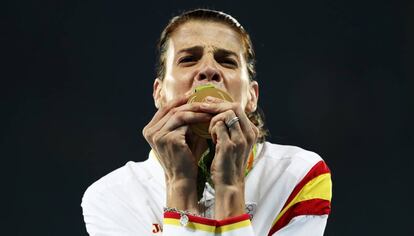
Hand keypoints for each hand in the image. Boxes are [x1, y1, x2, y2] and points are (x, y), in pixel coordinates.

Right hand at [142, 95, 211, 211]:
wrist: (184, 179)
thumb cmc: (186, 158)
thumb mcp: (183, 136)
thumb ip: (185, 120)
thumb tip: (196, 100)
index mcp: (150, 129)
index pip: (165, 108)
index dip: (180, 100)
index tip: (194, 94)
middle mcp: (150, 131)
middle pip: (172, 109)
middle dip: (191, 103)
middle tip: (206, 100)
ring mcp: (157, 135)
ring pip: (179, 114)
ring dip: (196, 110)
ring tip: (210, 109)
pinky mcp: (167, 138)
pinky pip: (185, 122)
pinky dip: (198, 119)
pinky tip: (209, 119)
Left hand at [200, 96, 258, 218]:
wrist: (229, 185)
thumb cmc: (227, 163)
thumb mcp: (233, 143)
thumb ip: (230, 127)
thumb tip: (216, 109)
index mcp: (251, 131)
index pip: (237, 107)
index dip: (221, 102)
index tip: (207, 101)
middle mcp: (249, 133)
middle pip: (234, 106)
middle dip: (216, 104)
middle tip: (202, 106)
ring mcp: (241, 139)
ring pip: (226, 113)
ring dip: (213, 119)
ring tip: (210, 130)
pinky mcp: (230, 145)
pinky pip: (218, 125)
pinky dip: (211, 128)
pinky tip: (211, 138)